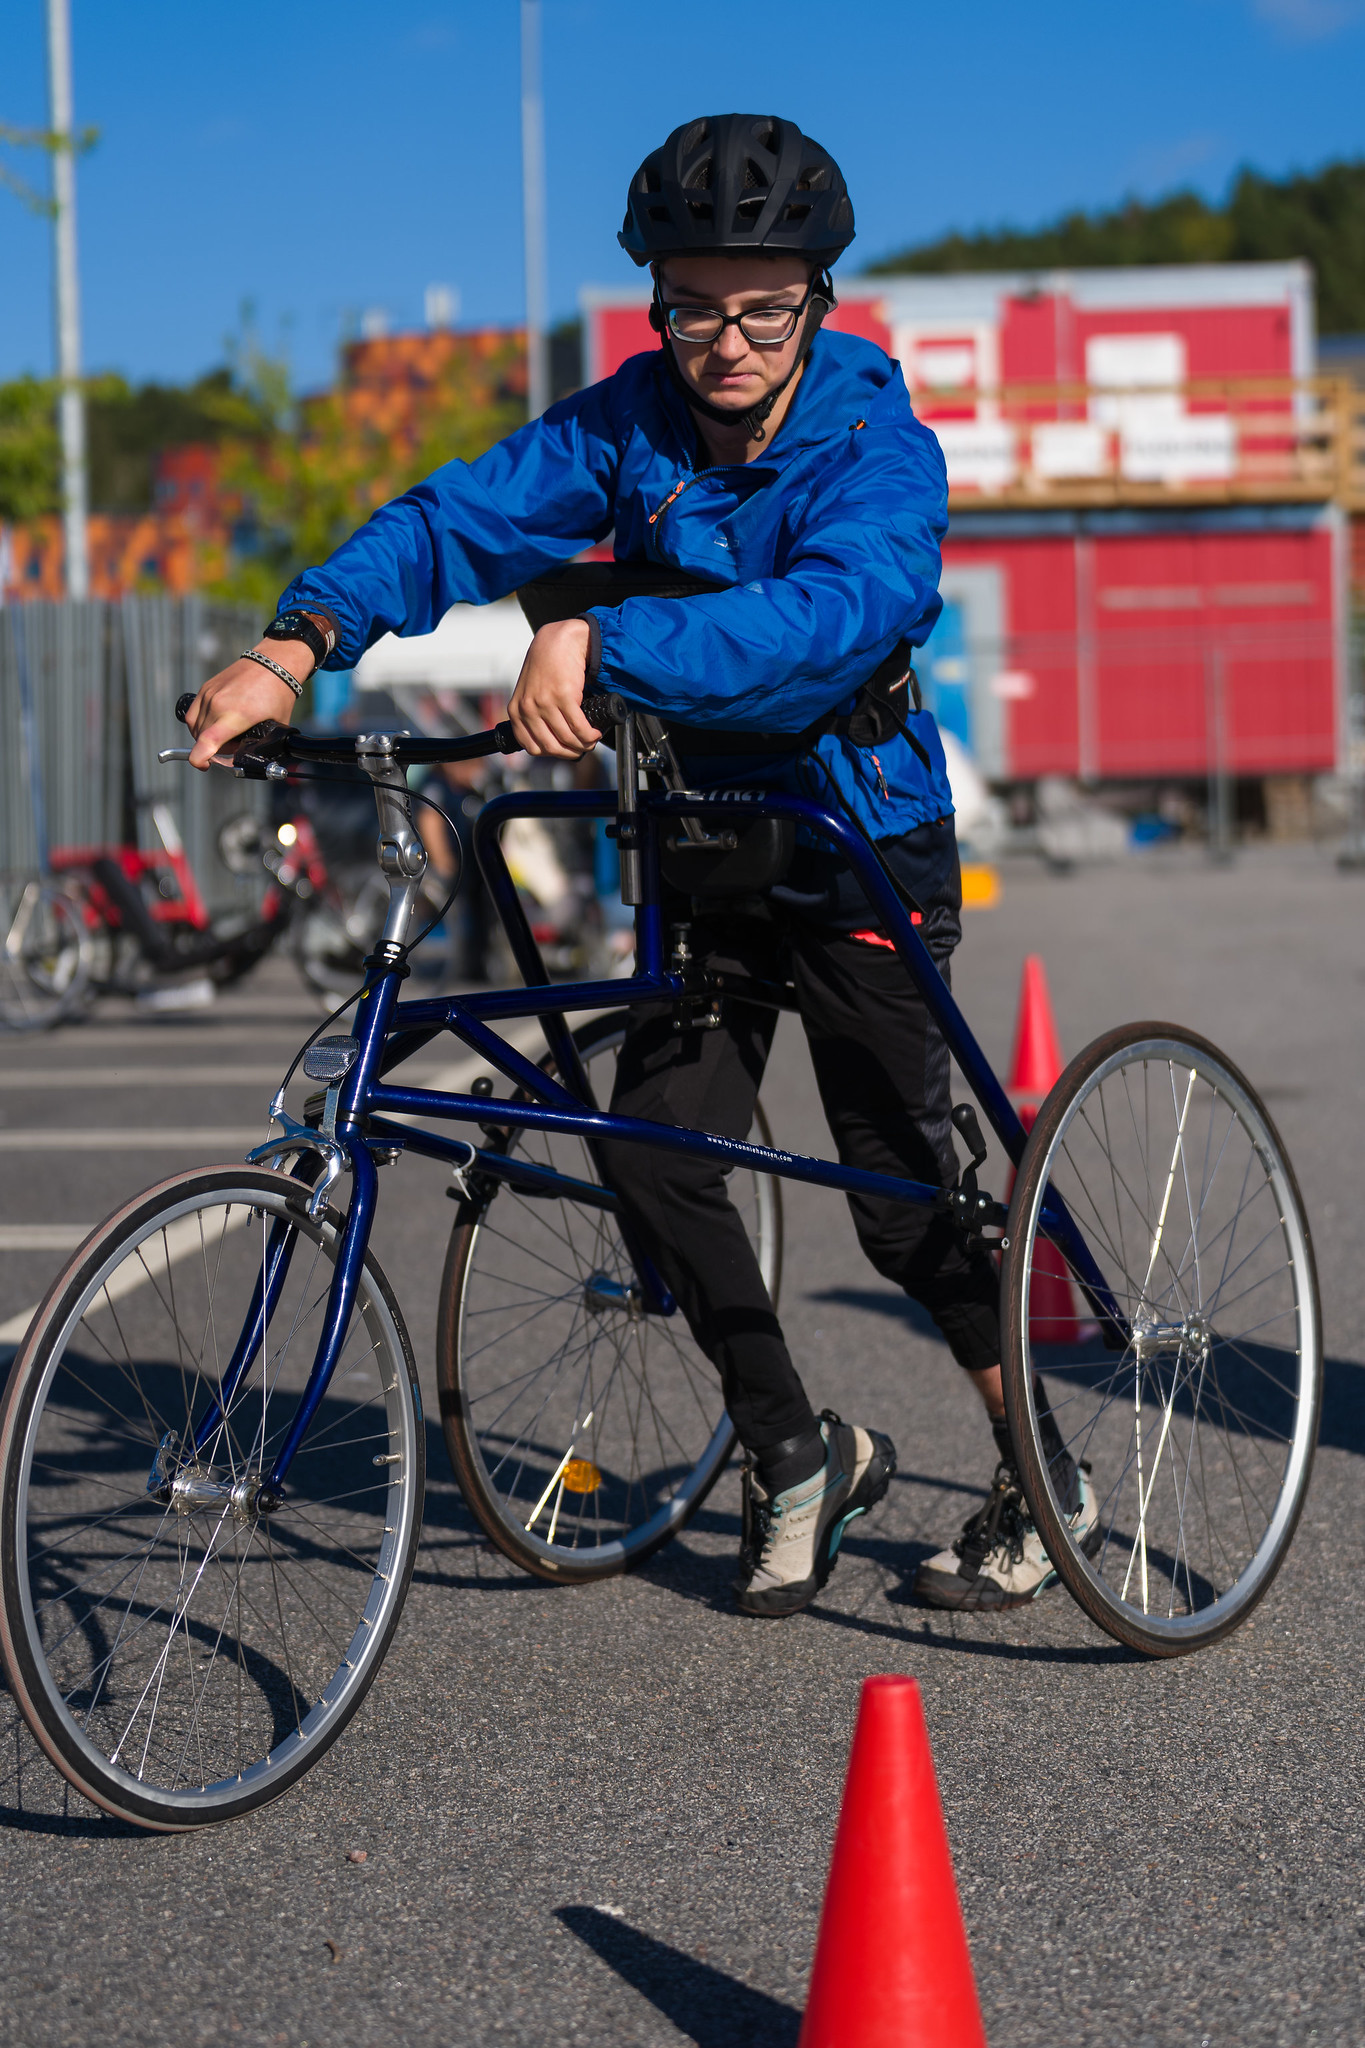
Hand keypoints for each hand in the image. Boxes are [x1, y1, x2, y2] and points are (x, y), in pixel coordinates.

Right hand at [185, 642, 312, 769]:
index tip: (205, 765)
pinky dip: (201, 725)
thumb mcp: (275, 726)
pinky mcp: (205, 688)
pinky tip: (216, 725)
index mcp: (237, 715)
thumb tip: (249, 760)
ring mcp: (209, 695)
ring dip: (205, 737)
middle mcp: (217, 704)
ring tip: (226, 735)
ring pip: (195, 728)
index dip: (200, 759)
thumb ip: (259, 745)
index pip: (206, 742)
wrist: (273, 663)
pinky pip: (194, 714)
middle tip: (232, 747)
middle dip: (213, 750)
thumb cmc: (277, 694)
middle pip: (201, 739)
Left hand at [508, 620, 601, 759]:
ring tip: (591, 740)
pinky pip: (579, 726)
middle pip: (550, 747)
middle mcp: (528, 709)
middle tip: (582, 749)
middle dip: (569, 752)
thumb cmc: (548, 666)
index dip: (552, 754)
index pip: (532, 747)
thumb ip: (533, 714)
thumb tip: (551, 739)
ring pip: (566, 738)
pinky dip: (589, 734)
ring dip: (583, 745)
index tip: (565, 750)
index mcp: (516, 711)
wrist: (559, 642)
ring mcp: (544, 703)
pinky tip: (595, 732)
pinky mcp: (563, 696)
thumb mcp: (530, 692)